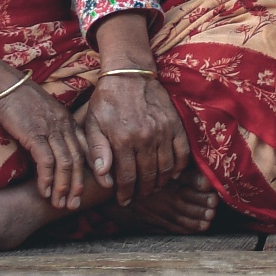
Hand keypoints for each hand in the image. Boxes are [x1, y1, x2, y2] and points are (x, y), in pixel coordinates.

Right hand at [0, 78, 97, 210]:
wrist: (3, 83)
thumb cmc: (19, 99)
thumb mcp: (44, 114)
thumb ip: (53, 131)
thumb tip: (53, 155)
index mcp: (68, 121)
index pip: (87, 149)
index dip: (93, 170)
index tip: (99, 187)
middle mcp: (63, 126)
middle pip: (78, 160)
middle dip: (77, 185)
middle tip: (74, 205)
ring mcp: (50, 129)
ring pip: (65, 163)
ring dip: (63, 187)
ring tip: (60, 204)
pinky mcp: (34, 133)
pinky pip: (46, 161)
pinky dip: (47, 179)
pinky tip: (44, 191)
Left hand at [77, 74, 187, 203]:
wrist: (129, 74)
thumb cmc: (106, 101)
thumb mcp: (92, 124)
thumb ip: (98, 151)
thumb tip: (104, 178)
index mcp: (123, 139)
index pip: (127, 177)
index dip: (125, 193)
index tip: (124, 200)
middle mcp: (145, 138)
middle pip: (148, 176)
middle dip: (142, 191)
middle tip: (138, 197)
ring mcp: (163, 131)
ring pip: (166, 168)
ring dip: (160, 182)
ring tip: (152, 187)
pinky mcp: (176, 124)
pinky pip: (182, 153)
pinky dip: (179, 166)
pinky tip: (172, 173)